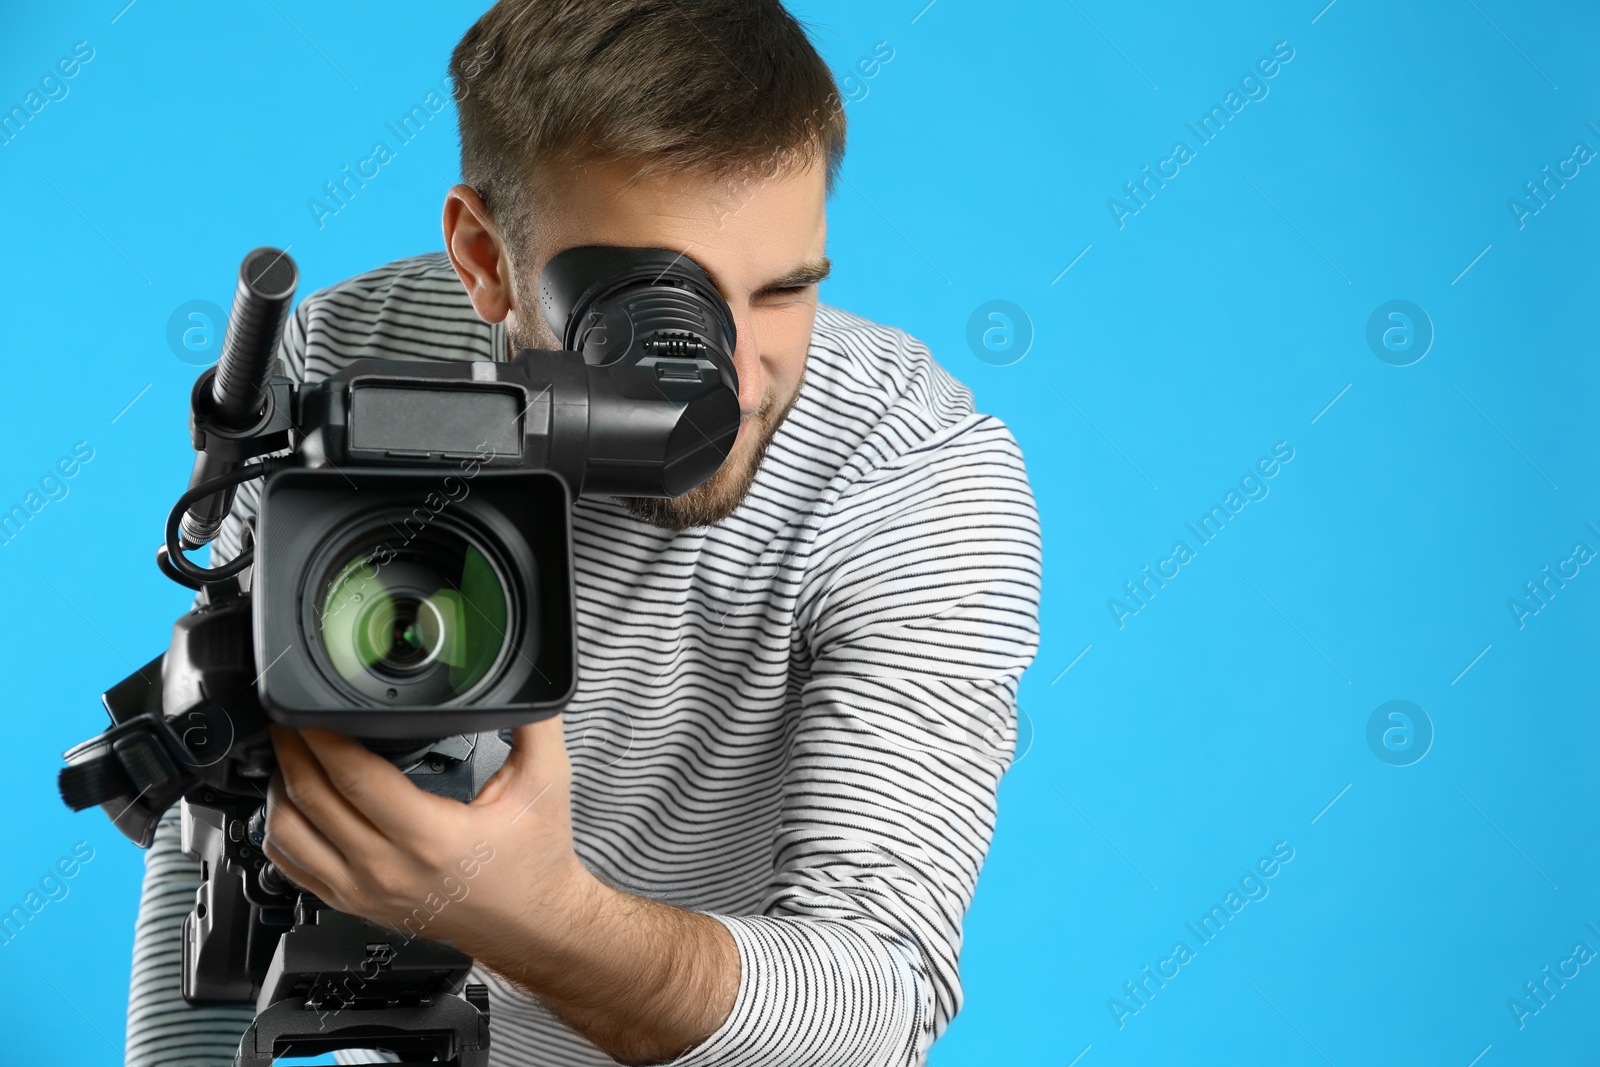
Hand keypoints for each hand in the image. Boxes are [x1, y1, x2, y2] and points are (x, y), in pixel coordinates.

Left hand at [262, 716, 592, 954]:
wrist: (529, 925)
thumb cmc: (534, 861)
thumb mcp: (545, 782)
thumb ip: (537, 724)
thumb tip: (528, 680)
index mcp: (431, 836)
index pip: (354, 779)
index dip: (322, 736)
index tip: (310, 708)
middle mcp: (388, 869)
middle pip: (311, 800)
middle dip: (292, 750)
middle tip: (289, 718)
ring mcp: (364, 891)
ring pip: (288, 836)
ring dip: (281, 789)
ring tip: (289, 756)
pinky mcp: (354, 903)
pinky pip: (292, 868)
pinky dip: (281, 831)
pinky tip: (293, 805)